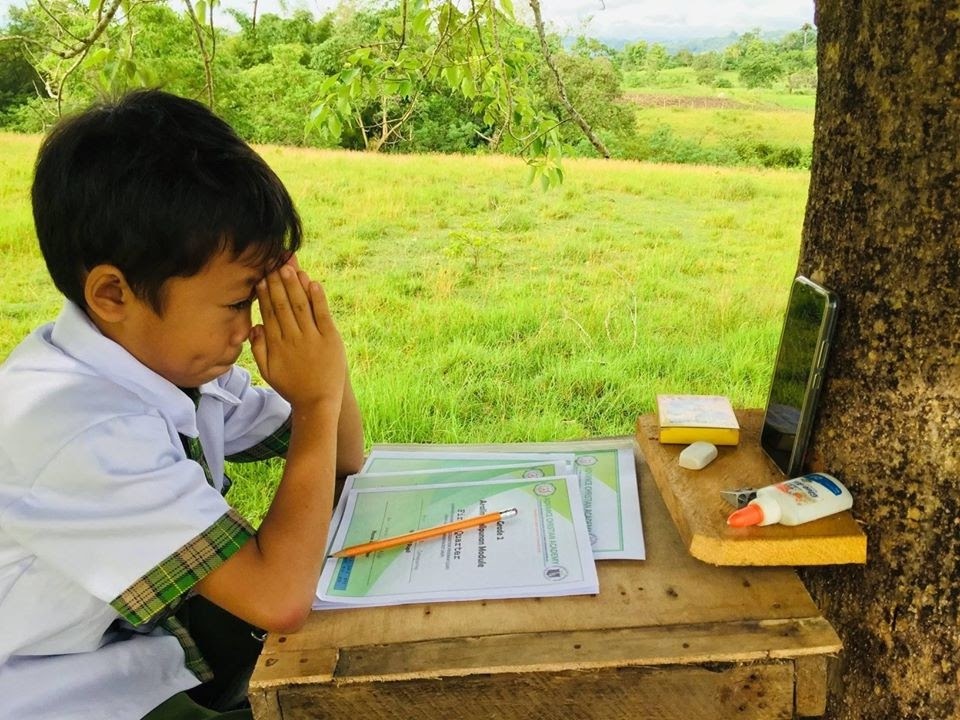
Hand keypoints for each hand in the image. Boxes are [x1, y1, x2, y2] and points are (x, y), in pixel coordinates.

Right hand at [249, 262, 345, 410]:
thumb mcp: (268, 371)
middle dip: (277, 283)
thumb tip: (254, 326)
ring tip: (289, 267)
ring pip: (301, 306)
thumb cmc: (292, 386)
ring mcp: (312, 338)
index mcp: (276, 345)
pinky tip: (313, 283)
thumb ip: (258, 349)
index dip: (265, 294)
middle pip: (283, 305)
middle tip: (273, 263)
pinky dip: (318, 299)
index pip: (269, 313)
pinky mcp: (330, 339)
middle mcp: (293, 339)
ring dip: (295, 285)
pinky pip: (323, 315)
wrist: (318, 402)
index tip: (260, 276)